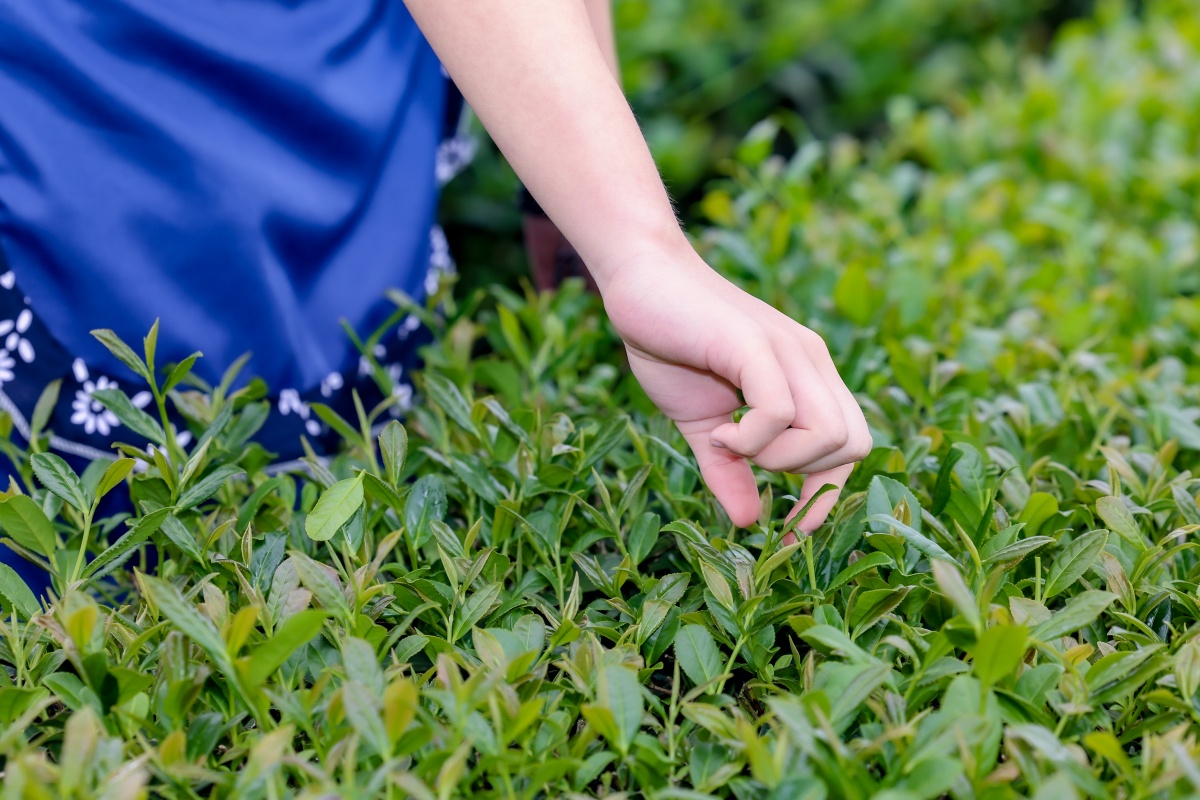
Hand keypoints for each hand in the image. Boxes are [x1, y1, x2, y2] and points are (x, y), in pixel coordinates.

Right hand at [600, 247, 871, 534]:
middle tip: (745, 464)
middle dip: (802, 478)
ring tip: (726, 442)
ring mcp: (789, 351)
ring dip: (775, 459)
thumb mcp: (702, 422)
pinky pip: (781, 413)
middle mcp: (811, 361)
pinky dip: (750, 440)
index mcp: (807, 377)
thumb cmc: (671, 341)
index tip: (785, 530)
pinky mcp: (756, 345)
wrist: (640, 277)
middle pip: (854, 445)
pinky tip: (716, 431)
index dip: (824, 498)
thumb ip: (728, 469)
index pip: (852, 446)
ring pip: (829, 434)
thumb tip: (745, 522)